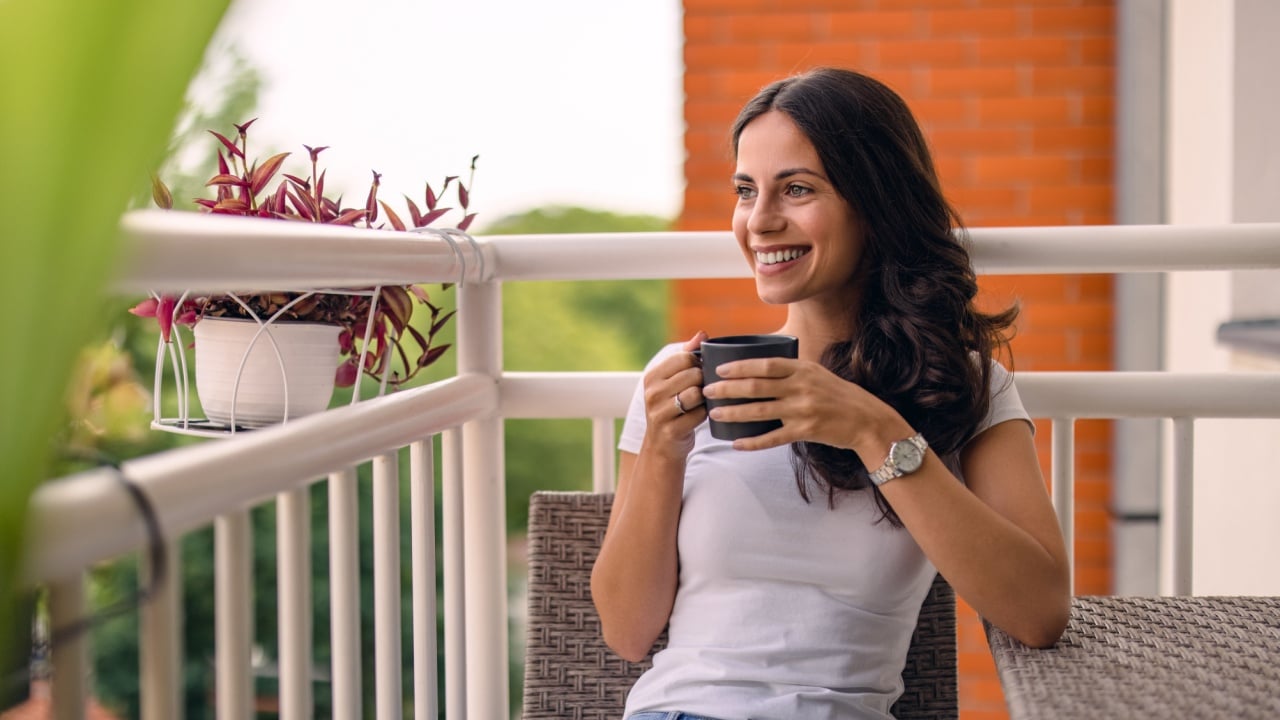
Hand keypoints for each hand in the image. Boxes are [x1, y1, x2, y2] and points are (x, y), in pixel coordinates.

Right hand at [641, 331, 707, 457]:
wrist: (662, 446)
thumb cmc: (672, 407)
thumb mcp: (673, 380)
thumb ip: (687, 355)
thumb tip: (702, 333)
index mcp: (652, 376)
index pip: (684, 357)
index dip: (699, 363)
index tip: (700, 372)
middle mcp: (652, 392)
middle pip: (693, 374)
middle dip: (703, 382)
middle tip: (702, 390)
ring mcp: (659, 412)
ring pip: (696, 394)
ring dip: (705, 399)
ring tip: (701, 403)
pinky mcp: (671, 430)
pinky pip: (700, 414)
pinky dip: (704, 415)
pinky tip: (699, 417)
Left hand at [702, 356, 911, 452]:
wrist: (867, 420)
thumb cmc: (838, 395)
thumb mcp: (817, 374)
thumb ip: (791, 370)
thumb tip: (760, 366)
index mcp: (803, 369)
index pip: (765, 364)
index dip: (740, 366)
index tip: (719, 369)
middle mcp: (802, 387)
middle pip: (757, 386)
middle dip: (727, 389)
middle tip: (706, 391)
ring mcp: (803, 410)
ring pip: (760, 411)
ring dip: (734, 413)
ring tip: (715, 413)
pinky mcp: (806, 431)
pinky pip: (773, 438)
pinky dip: (753, 441)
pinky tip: (737, 443)